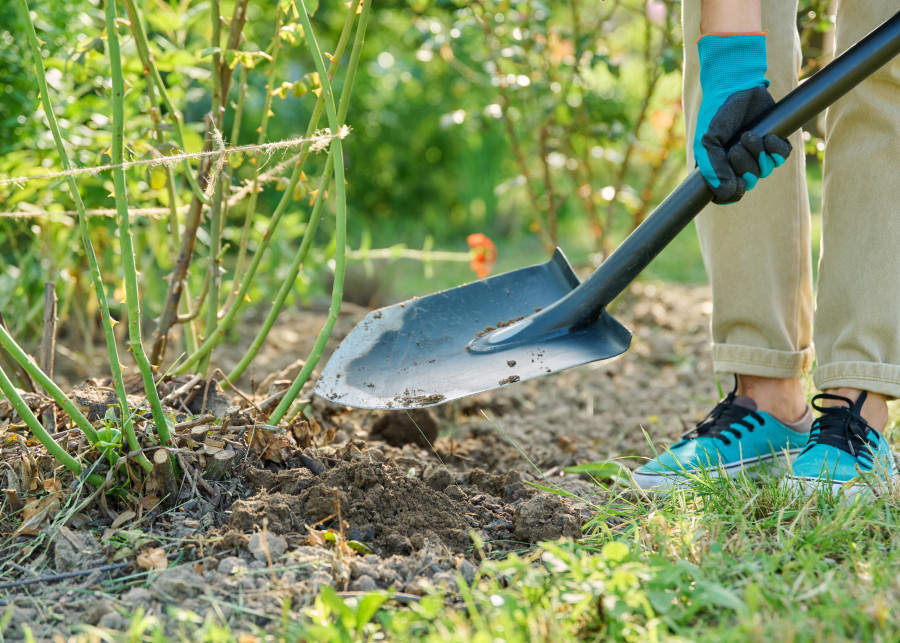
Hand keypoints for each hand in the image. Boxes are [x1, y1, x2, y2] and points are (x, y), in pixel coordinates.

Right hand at [694, 33, 791, 203]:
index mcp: (719, 166)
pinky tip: (767, 136)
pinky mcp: (774, 140)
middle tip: (736, 147)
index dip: (732, 193)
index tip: (734, 183)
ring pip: (765, 170)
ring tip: (749, 135)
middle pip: (749, 183)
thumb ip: (713, 167)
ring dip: (758, 154)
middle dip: (744, 167)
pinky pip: (782, 156)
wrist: (735, 85)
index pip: (728, 193)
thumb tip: (724, 191)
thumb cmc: (716, 112)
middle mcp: (738, 162)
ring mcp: (757, 153)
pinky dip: (775, 148)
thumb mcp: (708, 141)